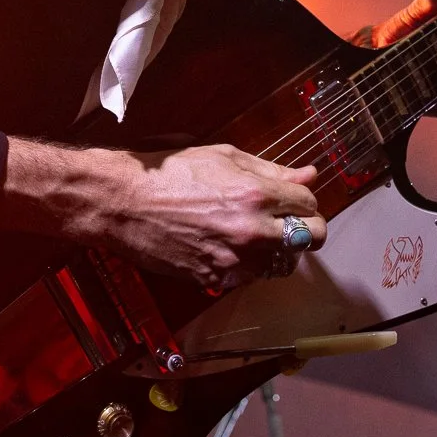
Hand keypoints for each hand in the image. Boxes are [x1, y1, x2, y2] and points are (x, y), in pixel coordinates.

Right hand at [0, 140, 325, 291]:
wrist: (124, 202)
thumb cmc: (171, 171)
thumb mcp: (224, 157)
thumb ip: (272, 169)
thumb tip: (309, 174)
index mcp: (257, 194)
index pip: (310, 204)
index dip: (303, 199)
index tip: (291, 198)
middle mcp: (252, 231)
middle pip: (311, 238)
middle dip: (304, 227)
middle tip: (287, 220)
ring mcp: (234, 260)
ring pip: (284, 263)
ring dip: (278, 249)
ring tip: (255, 233)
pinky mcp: (216, 279)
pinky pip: (250, 276)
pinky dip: (248, 264)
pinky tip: (229, 245)